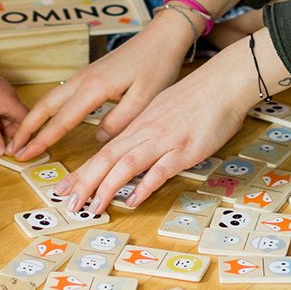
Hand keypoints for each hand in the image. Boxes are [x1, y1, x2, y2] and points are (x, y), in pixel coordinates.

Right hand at [8, 10, 194, 160]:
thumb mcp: (144, 99)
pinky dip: (48, 108)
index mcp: (94, 88)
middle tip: (12, 148)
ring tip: (23, 136)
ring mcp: (84, 74)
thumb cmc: (156, 66)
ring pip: (52, 98)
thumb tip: (96, 137)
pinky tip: (49, 117)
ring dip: (35, 117)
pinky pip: (62, 93)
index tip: (24, 154)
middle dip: (26, 127)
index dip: (42, 139)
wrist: (161, 37)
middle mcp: (83, 80)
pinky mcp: (90, 74)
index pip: (62, 120)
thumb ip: (119, 121)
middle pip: (46, 105)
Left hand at [54, 43, 258, 213]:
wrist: (224, 81)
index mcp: (140, 123)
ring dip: (106, 187)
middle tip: (67, 202)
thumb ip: (149, 131)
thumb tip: (135, 151)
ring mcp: (165, 140)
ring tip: (92, 207)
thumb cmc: (198, 96)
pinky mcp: (185, 149)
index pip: (105, 149)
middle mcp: (147, 131)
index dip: (84, 170)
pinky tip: (133, 200)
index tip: (66, 187)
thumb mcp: (165, 109)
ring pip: (127, 164)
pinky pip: (160, 169)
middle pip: (108, 158)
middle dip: (85, 182)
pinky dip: (145, 186)